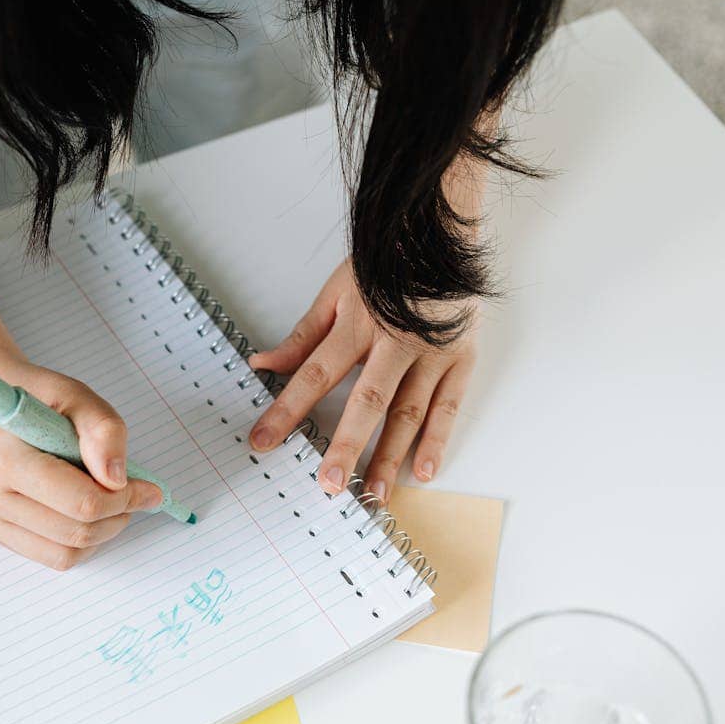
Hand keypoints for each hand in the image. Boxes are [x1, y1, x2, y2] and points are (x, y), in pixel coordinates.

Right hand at [0, 361, 162, 569]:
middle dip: (117, 517)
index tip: (148, 488)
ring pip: (65, 553)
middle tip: (132, 495)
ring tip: (109, 504)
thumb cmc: (31, 396)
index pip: (80, 502)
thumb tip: (118, 480)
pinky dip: (79, 542)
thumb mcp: (74, 394)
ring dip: (101, 534)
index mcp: (5, 459)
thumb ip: (103, 431)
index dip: (125, 499)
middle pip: (75, 532)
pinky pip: (49, 556)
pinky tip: (84, 514)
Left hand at [247, 261, 475, 500]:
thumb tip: (262, 363)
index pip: (314, 375)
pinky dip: (437, 440)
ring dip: (392, 456)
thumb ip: (302, 335)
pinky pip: (449, 405)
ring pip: (410, 412)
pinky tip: (423, 471)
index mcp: (358, 324)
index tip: (263, 440)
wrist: (442, 230)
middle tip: (329, 484)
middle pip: (367, 401)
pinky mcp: (462, 356)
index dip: (286, 410)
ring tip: (375, 493)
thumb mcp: (336, 291)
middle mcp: (396, 341)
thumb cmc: (386, 261)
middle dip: (346, 446)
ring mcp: (433, 352)